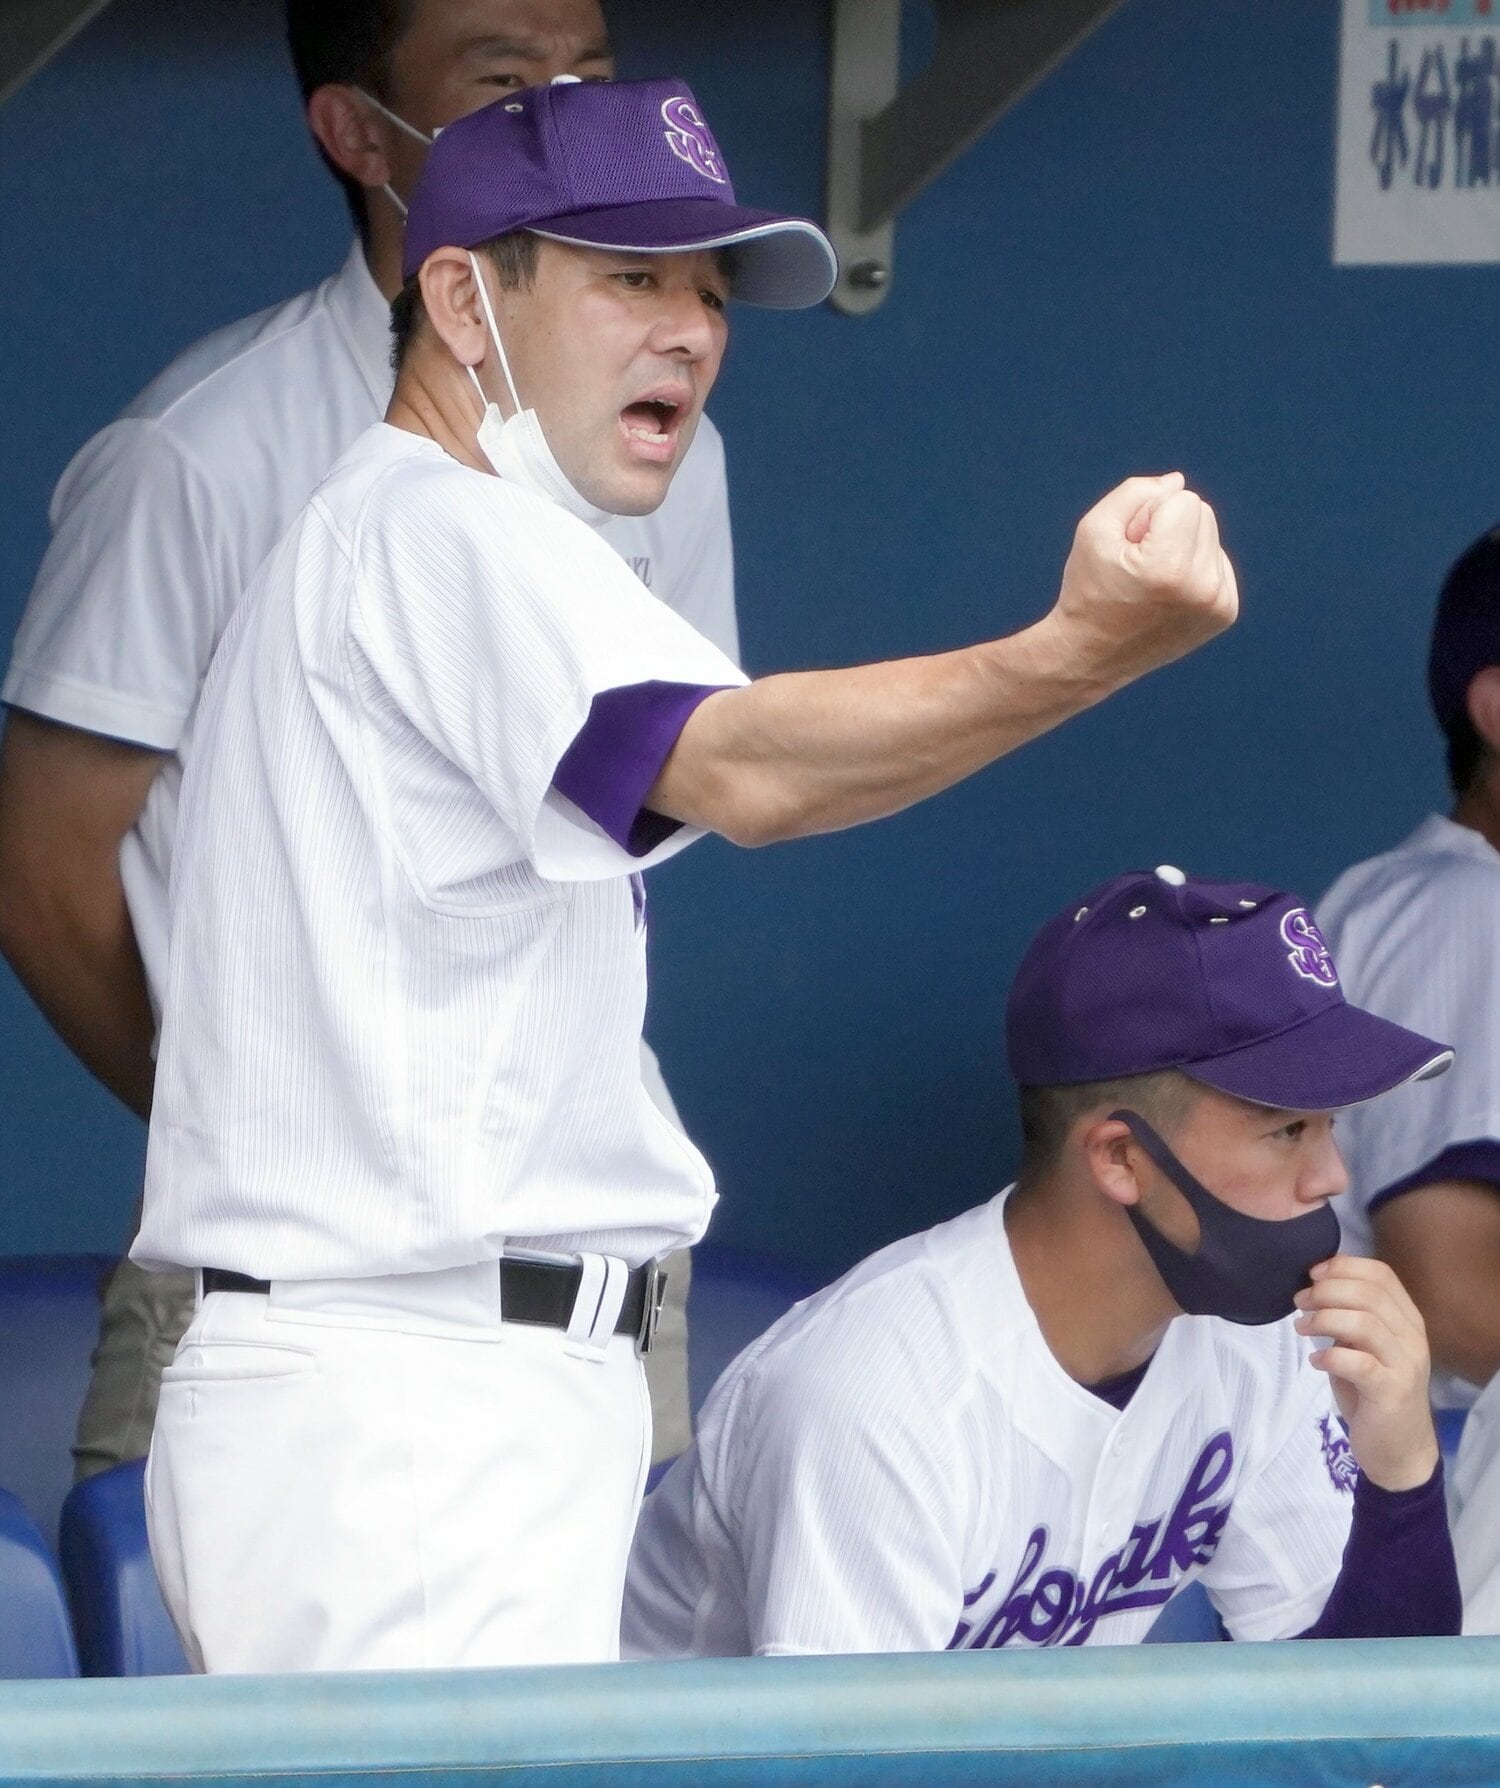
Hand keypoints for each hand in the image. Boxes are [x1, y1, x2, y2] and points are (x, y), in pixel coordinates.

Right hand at [1047, 472, 1238, 691]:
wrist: (1092, 655)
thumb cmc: (1088, 589)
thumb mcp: (1095, 529)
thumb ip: (1136, 493)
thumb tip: (1177, 483)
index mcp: (1170, 567)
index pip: (1184, 498)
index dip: (1149, 515)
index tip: (1129, 548)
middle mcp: (1202, 588)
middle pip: (1204, 513)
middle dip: (1170, 528)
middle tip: (1138, 565)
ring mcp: (1218, 604)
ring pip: (1212, 536)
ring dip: (1182, 547)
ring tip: (1152, 581)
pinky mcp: (1225, 612)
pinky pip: (1218, 562)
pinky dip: (1194, 568)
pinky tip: (1169, 592)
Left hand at [1294, 1254, 1438, 1491]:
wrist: (1400, 1450)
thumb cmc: (1374, 1393)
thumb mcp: (1365, 1349)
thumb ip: (1351, 1319)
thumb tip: (1314, 1289)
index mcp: (1407, 1319)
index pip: (1381, 1274)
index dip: (1343, 1267)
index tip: (1312, 1274)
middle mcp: (1412, 1337)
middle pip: (1369, 1294)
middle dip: (1326, 1291)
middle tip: (1300, 1302)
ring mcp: (1405, 1365)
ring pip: (1365, 1323)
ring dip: (1324, 1319)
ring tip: (1302, 1329)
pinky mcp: (1391, 1392)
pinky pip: (1359, 1363)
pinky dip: (1330, 1357)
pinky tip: (1316, 1362)